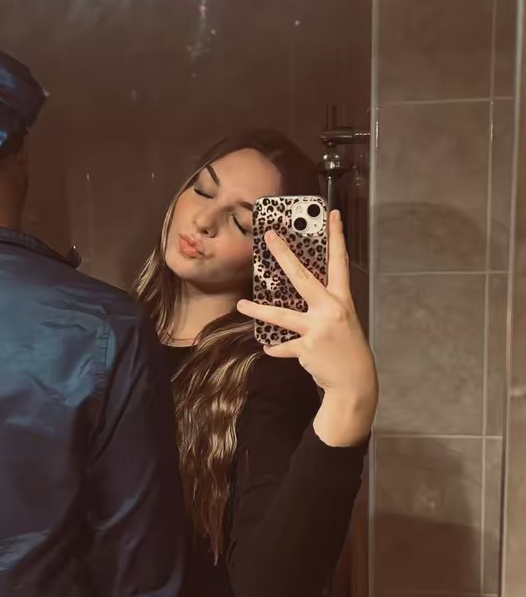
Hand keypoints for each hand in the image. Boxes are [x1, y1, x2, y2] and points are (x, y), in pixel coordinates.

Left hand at [237, 210, 377, 445]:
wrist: (355, 383)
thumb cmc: (346, 347)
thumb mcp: (341, 320)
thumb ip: (322, 304)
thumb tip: (297, 291)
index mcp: (342, 299)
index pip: (339, 262)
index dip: (337, 237)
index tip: (332, 214)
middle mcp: (331, 310)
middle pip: (302, 277)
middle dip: (284, 255)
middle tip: (270, 237)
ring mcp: (318, 328)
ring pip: (282, 315)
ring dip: (259, 310)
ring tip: (241, 305)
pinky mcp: (307, 347)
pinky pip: (283, 346)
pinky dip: (275, 347)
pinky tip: (268, 347)